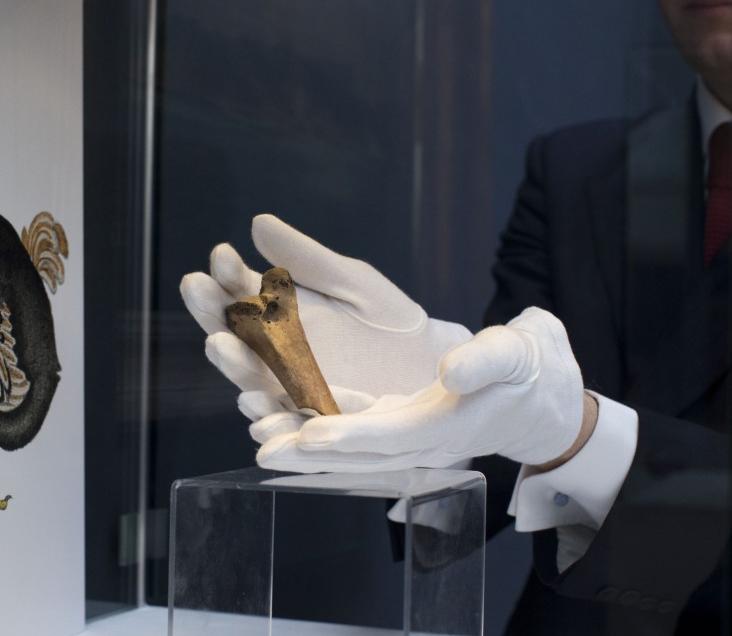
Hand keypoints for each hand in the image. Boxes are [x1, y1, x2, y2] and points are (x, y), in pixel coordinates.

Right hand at [180, 214, 470, 401]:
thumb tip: (258, 222)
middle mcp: (272, 351)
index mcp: (276, 312)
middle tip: (197, 288)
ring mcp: (287, 389)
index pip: (238, 290)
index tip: (221, 254)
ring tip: (219, 343)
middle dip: (212, 311)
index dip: (226, 273)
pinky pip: (283, 425)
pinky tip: (254, 404)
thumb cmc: (388, 321)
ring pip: (249, 378)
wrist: (430, 369)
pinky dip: (267, 420)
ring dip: (231, 363)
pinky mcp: (311, 424)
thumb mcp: (351, 281)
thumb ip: (306, 259)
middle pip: (231, 333)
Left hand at [252, 307, 586, 472]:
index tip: (309, 434)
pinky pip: (358, 441)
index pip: (392, 435)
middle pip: (361, 455)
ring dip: (308, 454)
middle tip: (262, 453)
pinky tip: (289, 427)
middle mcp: (424, 441)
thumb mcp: (519, 351)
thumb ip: (487, 359)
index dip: (349, 435)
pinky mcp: (405, 430)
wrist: (547, 401)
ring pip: (353, 453)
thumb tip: (451, 369)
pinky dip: (325, 440)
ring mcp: (412, 440)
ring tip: (262, 445)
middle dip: (311, 457)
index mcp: (450, 424)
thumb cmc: (534, 368)